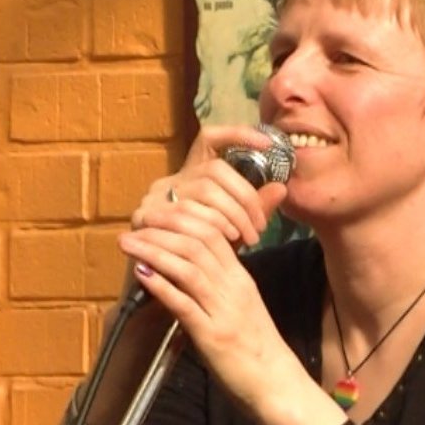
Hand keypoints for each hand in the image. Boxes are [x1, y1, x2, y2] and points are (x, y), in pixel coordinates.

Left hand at [117, 171, 294, 413]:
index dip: (182, 217)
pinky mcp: (213, 337)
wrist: (277, 385)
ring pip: (188, 266)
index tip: (156, 213)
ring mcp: (224, 312)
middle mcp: (234, 289)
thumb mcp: (243, 309)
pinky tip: (141, 274)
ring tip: (128, 242)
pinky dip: (160, 285)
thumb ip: (220, 287)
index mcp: (242, 280)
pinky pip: (184, 303)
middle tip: (136, 220)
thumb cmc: (257, 350)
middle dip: (163, 226)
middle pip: (198, 241)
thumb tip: (192, 269)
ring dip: (154, 250)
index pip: (214, 232)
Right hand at [129, 124, 288, 248]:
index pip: (209, 138)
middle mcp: (170, 181)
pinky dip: (211, 225)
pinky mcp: (143, 216)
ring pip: (202, 190)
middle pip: (214, 170)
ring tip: (248, 238)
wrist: (166, 290)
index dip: (236, 134)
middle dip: (245, 198)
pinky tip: (227, 239)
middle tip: (260, 227)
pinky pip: (184, 213)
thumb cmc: (202, 257)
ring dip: (233, 214)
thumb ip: (255, 209)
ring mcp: (154, 197)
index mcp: (191, 177)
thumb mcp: (234, 230)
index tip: (267, 143)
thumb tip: (281, 188)